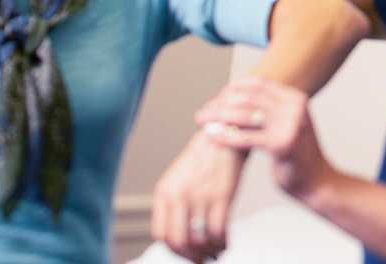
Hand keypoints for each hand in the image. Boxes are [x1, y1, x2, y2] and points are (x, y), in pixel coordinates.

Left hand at [151, 134, 243, 262]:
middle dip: (191, 256)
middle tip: (200, 259)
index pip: (160, 234)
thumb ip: (174, 205)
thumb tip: (181, 236)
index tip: (184, 254)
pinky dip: (223, 243)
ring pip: (201, 239)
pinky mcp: (221, 196)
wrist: (225, 134)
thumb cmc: (204, 158)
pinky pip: (219, 231)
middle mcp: (179, 195)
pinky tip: (225, 242)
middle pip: (178, 241)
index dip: (173, 250)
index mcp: (164, 191)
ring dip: (209, 251)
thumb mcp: (179, 178)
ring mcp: (200, 196)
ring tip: (215, 251)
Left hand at [196, 76, 335, 200]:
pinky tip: (210, 137)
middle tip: (203, 112)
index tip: (217, 98)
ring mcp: (291, 126)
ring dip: (218, 117)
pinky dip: (224, 136)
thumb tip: (236, 97)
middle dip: (220, 103)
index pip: (258, 84)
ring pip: (244, 115)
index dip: (234, 88)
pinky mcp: (282, 145)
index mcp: (296, 99)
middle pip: (248, 98)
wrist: (318, 183)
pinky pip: (245, 138)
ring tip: (202, 121)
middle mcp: (295, 108)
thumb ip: (269, 110)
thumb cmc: (297, 156)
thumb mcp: (287, 125)